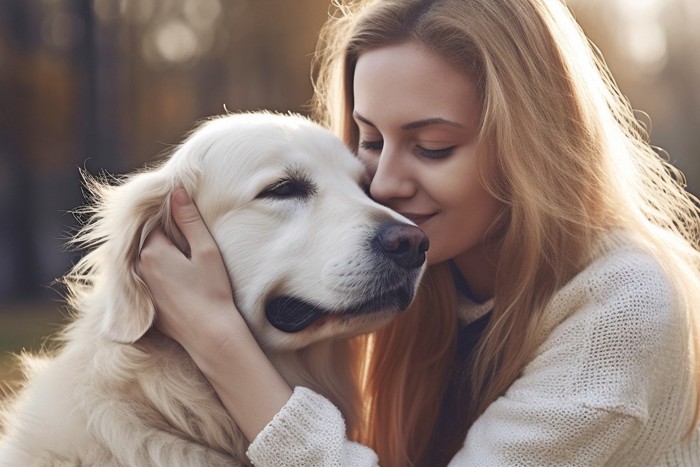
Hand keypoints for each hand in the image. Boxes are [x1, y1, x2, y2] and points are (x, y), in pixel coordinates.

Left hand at [137, 189, 291, 440]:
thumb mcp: (206, 251)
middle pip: (145, 240)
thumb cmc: (212, 291)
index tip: (181, 213)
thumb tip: (176, 192)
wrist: (210, 335)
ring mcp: (140, 288)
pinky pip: (143, 278)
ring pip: (142, 259)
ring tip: (177, 250)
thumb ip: (189, 220)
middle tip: (180, 230)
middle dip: (159, 233)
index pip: (154, 222)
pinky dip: (152, 271)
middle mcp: (139, 269)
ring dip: (154, 252)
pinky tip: (171, 274)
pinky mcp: (145, 304)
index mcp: (152, 252)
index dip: (168, 215)